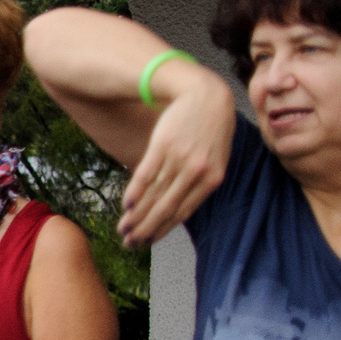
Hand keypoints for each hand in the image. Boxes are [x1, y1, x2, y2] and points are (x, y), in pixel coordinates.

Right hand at [118, 67, 234, 245]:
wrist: (205, 95)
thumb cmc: (212, 127)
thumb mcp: (217, 156)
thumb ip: (202, 181)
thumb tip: (182, 206)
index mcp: (213, 178)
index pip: (183, 212)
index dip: (163, 229)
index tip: (148, 241)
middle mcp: (196, 172)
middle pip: (166, 207)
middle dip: (146, 228)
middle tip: (130, 244)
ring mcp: (179, 158)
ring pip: (154, 195)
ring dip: (137, 215)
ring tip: (123, 229)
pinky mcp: (163, 145)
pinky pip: (146, 174)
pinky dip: (135, 192)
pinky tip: (126, 206)